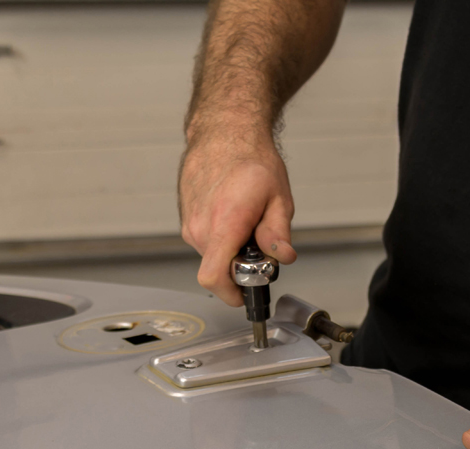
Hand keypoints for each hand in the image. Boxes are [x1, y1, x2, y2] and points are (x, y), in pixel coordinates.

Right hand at [179, 125, 298, 305]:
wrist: (224, 131)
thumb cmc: (250, 159)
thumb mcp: (278, 198)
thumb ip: (278, 233)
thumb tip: (282, 257)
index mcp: (224, 225)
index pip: (214, 278)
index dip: (230, 294)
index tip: (245, 295)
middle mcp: (200, 228)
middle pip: (219, 269)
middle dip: (241, 266)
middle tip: (259, 244)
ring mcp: (190, 224)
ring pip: (213, 255)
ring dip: (231, 249)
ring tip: (246, 220)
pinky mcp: (186, 220)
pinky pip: (205, 241)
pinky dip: (221, 237)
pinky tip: (232, 213)